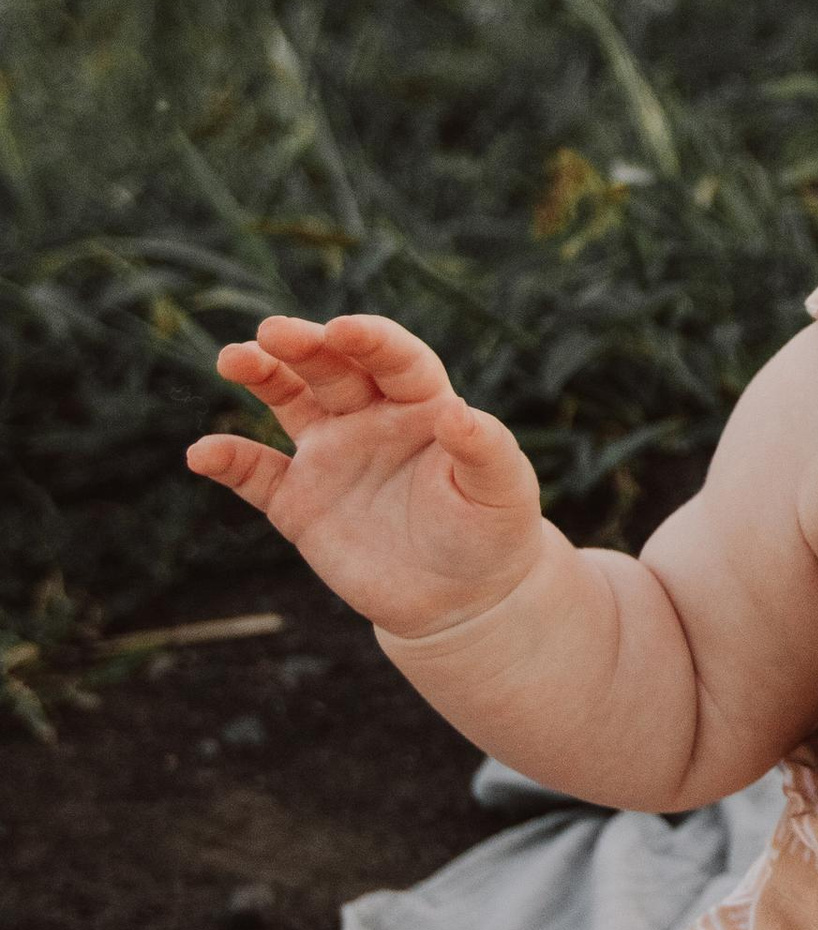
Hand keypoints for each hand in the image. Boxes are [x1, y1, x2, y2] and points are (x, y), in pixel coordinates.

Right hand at [187, 313, 545, 638]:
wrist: (461, 599)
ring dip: (261, 376)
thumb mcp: (502, 492)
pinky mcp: (300, 502)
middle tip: (272, 332)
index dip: (370, 341)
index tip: (342, 330)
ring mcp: (331, 456)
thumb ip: (484, 450)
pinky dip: (229, 461)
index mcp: (423, 404)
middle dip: (303, 346)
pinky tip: (202, 453)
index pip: (394, 359)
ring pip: (288, 401)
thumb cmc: (492, 533)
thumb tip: (459, 412)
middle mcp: (370, 418)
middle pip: (332, 369)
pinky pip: (257, 476)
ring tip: (233, 359)